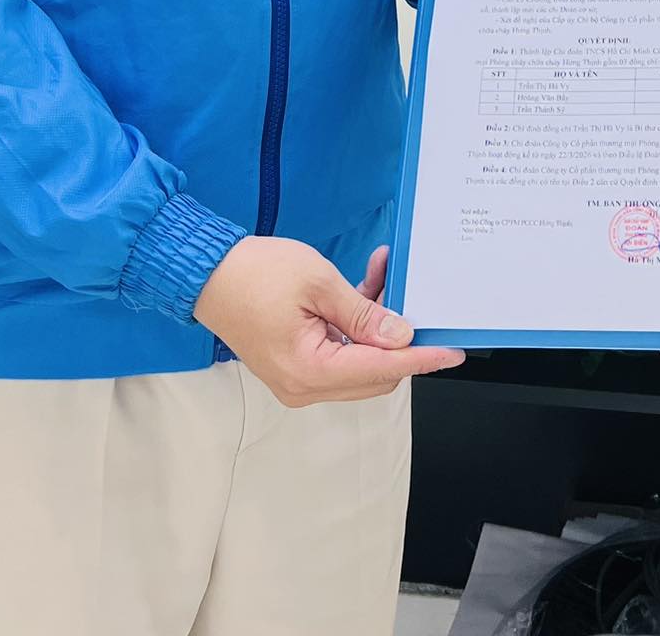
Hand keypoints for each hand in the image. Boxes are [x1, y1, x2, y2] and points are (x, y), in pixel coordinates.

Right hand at [192, 236, 464, 406]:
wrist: (206, 274)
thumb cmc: (255, 274)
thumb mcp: (319, 284)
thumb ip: (364, 314)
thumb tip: (401, 337)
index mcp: (309, 371)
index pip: (382, 369)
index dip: (422, 358)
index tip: (454, 350)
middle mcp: (304, 386)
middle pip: (375, 374)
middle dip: (401, 338)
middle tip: (419, 298)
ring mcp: (299, 379)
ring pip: (360, 362)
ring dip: (378, 325)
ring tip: (385, 273)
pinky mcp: (296, 364)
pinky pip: (340, 352)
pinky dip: (357, 324)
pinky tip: (366, 282)